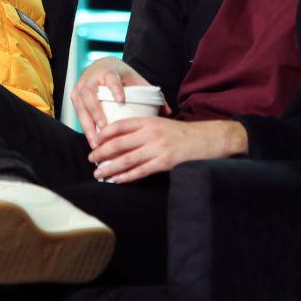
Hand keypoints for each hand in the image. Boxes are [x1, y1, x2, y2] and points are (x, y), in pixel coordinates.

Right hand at [70, 57, 168, 148]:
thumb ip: (151, 94)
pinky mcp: (75, 96)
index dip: (115, 88)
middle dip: (96, 113)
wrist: (101, 65)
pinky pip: (78, 113)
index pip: (111, 78)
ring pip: (82, 106)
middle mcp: (91, 78)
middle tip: (105, 129)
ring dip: (88, 125)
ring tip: (96, 142)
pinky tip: (92, 140)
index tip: (121, 100)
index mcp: (108, 71)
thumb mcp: (135, 80)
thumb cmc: (121, 75)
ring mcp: (80, 87)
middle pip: (91, 95)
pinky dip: (84, 127)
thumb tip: (168, 111)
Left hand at [87, 117, 246, 182]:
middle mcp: (151, 133)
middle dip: (101, 152)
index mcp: (149, 121)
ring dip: (109, 167)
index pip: (120, 125)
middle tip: (91, 158)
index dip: (104, 133)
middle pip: (118, 143)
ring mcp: (157, 148)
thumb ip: (145, 128)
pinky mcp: (165, 162)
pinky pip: (140, 171)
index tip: (94, 140)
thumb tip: (124, 138)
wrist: (210, 139)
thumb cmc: (185, 133)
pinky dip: (126, 176)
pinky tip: (117, 180)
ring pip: (126, 159)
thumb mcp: (163, 123)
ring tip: (98, 173)